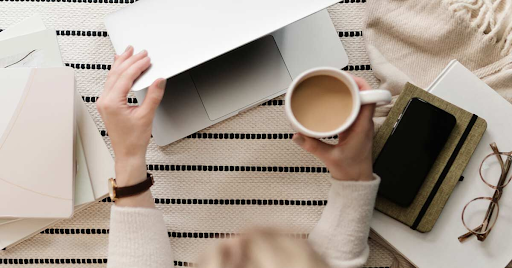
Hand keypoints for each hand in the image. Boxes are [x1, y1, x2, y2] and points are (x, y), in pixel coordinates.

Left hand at [97, 46, 165, 206]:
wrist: (128, 154)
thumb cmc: (134, 140)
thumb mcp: (146, 116)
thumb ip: (153, 96)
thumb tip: (159, 80)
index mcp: (112, 103)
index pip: (125, 78)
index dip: (137, 66)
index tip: (147, 59)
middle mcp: (105, 101)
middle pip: (116, 74)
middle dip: (129, 61)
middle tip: (140, 52)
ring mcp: (104, 102)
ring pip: (112, 77)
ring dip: (122, 64)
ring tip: (129, 53)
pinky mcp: (107, 104)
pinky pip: (111, 84)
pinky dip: (117, 73)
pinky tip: (120, 66)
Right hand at [292, 76, 374, 181]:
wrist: (357, 182)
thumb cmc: (350, 171)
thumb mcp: (330, 158)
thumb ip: (313, 146)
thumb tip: (297, 135)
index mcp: (362, 127)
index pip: (369, 99)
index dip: (361, 85)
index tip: (347, 78)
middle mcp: (364, 123)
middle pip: (364, 95)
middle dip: (351, 84)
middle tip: (336, 78)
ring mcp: (360, 125)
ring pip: (359, 101)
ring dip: (349, 92)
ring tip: (334, 85)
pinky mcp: (354, 128)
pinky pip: (353, 109)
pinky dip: (345, 102)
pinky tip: (335, 101)